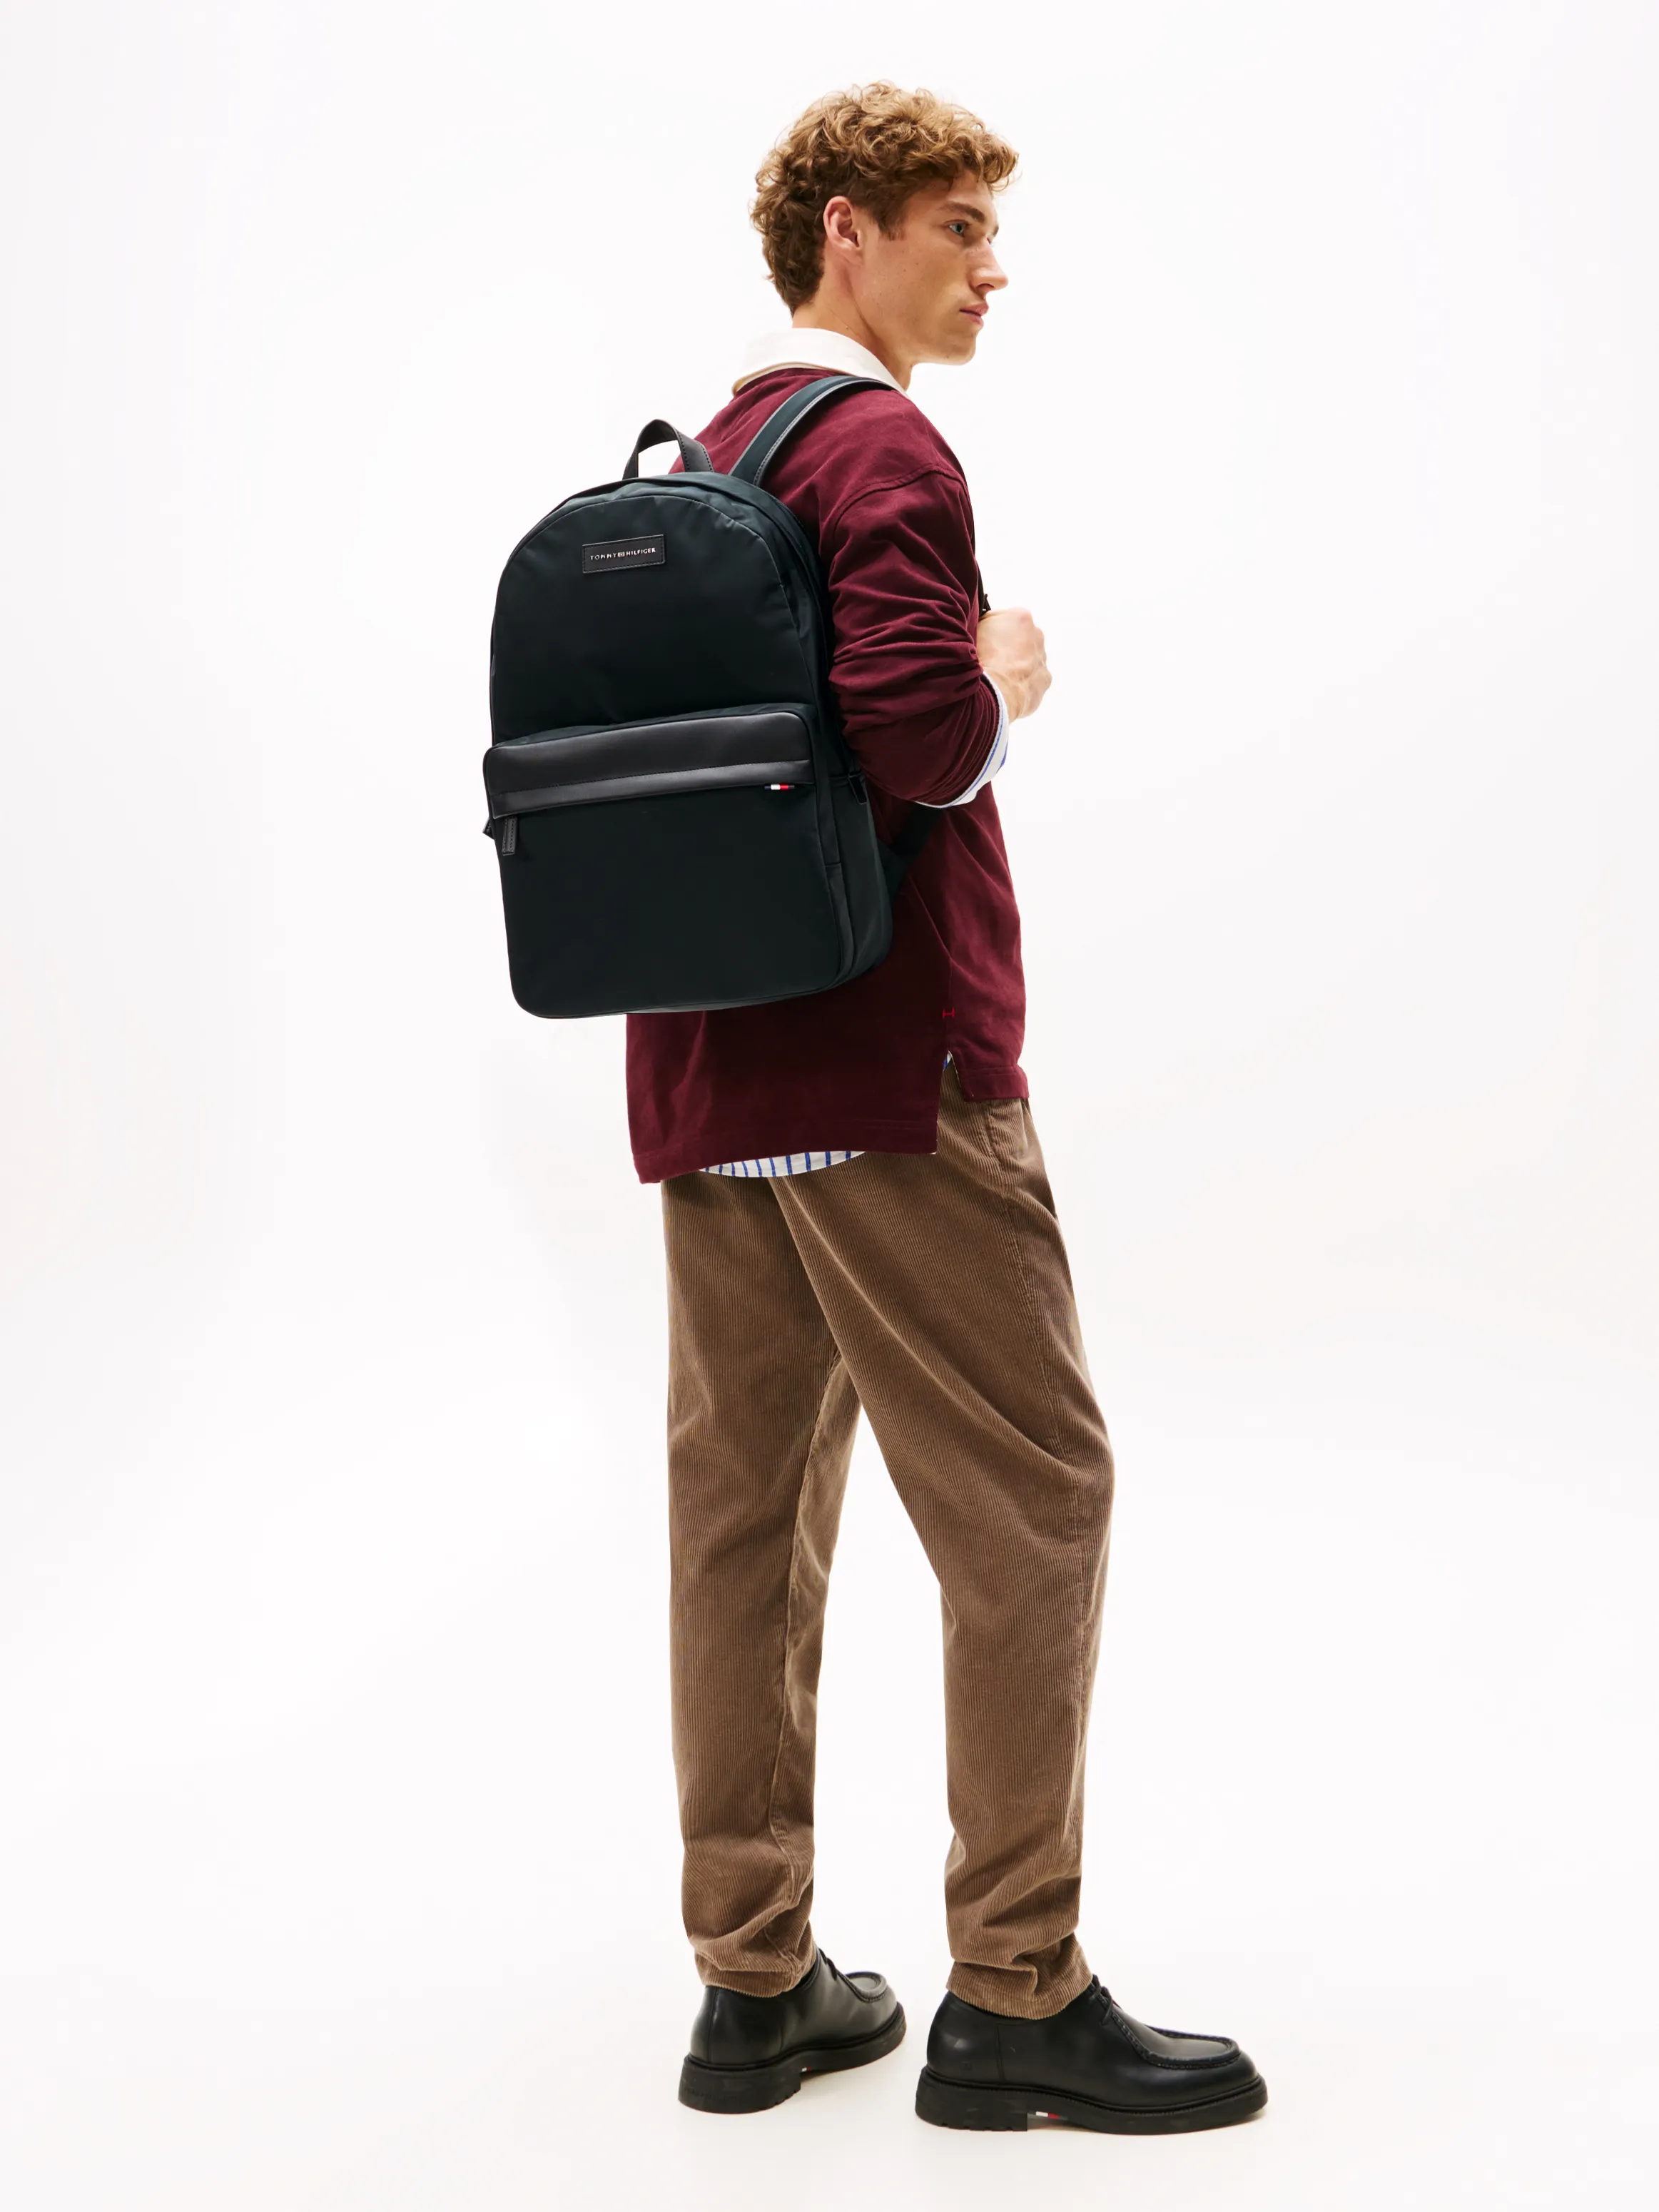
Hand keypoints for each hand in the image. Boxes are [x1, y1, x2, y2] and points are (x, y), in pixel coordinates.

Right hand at [976, 607, 1050, 721]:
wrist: (993, 691)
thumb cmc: (982, 659)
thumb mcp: (975, 628)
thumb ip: (984, 622)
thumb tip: (984, 626)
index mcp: (1021, 617)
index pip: (1006, 619)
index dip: (993, 631)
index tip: (984, 641)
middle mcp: (1037, 634)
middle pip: (1021, 638)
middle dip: (1009, 647)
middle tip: (991, 659)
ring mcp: (1042, 658)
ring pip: (1029, 658)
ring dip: (1016, 664)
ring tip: (999, 675)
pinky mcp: (1044, 680)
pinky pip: (1033, 679)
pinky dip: (1022, 682)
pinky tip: (1008, 686)